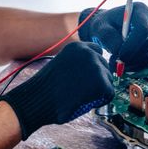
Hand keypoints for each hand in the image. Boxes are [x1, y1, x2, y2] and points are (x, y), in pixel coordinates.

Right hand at [0, 42, 114, 139]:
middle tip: (82, 90)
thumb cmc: (45, 87)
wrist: (38, 99)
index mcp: (77, 47)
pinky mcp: (101, 83)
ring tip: (81, 96)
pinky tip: (85, 102)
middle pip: (104, 65)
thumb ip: (76, 63)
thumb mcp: (61, 65)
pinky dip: (101, 101)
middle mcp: (88, 53)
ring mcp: (96, 67)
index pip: (97, 51)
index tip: (88, 76)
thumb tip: (92, 69)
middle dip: (98, 78)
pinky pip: (109, 93)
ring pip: (108, 80)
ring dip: (99, 90)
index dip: (94, 65)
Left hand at [78, 2, 147, 71]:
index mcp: (140, 10)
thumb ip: (109, 37)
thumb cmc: (104, 25)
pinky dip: (137, 66)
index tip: (119, 56)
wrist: (109, 27)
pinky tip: (124, 65)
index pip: (143, 30)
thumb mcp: (101, 28)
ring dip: (133, 64)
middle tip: (115, 64)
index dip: (133, 46)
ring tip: (116, 64)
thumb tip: (119, 51)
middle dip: (132, 57)